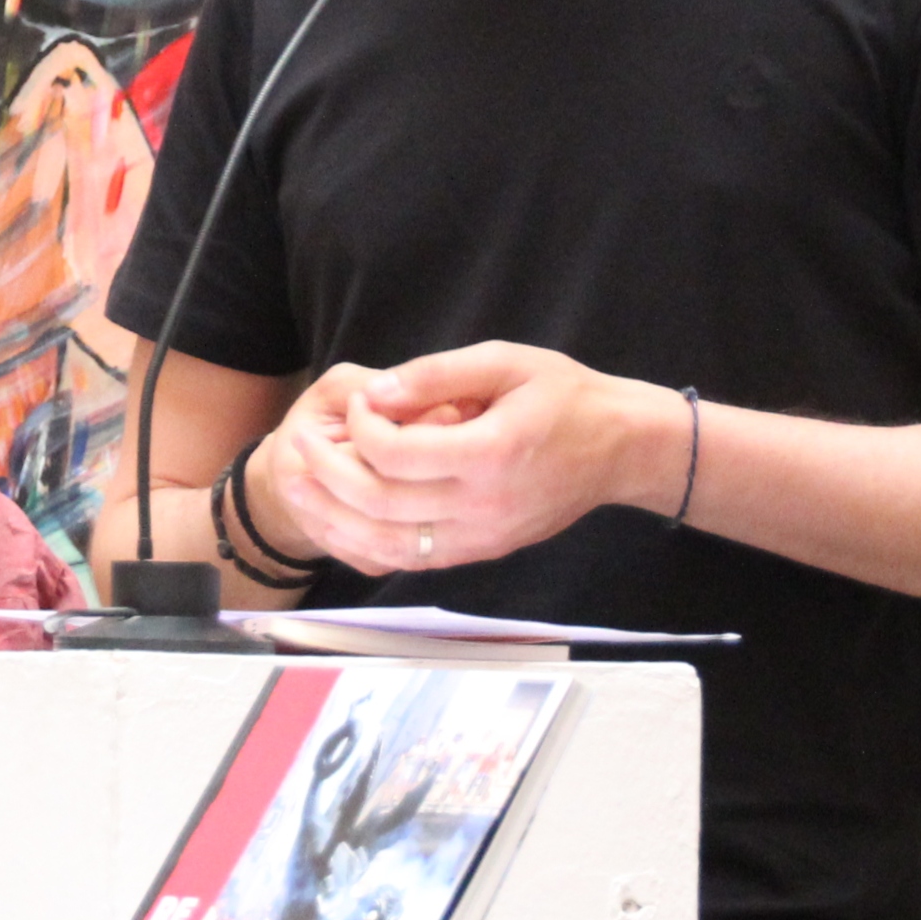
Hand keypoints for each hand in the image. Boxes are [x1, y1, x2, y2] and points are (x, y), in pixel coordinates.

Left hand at [258, 342, 683, 576]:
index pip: (395, 453)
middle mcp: (484, 505)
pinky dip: (367, 543)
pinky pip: (412, 559)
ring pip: (387, 543)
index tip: (356, 402)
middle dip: (327, 475)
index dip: (360, 427)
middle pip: (380, 503)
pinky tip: (339, 520)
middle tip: (299, 446)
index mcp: (491, 452)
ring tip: (298, 489)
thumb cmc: (567, 395)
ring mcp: (483, 537)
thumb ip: (436, 374)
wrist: (622, 450)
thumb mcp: (506, 360)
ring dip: (333, 519)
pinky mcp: (482, 551)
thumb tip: (375, 393)